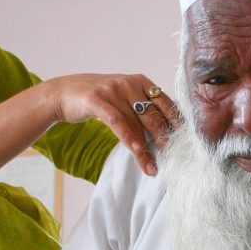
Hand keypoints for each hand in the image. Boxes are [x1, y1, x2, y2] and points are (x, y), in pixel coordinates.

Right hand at [42, 74, 179, 175]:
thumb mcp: (123, 97)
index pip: (166, 103)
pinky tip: (137, 152)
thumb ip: (142, 108)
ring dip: (146, 150)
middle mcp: (130, 84)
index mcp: (141, 82)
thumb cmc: (98, 99)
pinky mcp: (97, 101)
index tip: (187, 142)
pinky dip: (129, 138)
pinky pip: (117, 122)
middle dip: (166, 139)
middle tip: (176, 158)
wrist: (63, 92)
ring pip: (136, 124)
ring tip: (153, 167)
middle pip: (154, 115)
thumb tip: (166, 130)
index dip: (177, 124)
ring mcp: (113, 91)